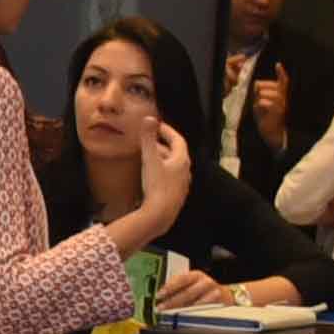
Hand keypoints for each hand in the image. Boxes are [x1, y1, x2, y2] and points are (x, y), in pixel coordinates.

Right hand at [120, 121, 194, 247]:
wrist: (160, 214)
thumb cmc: (157, 185)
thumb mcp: (150, 160)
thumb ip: (148, 139)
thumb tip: (148, 118)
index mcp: (181, 160)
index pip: (178, 140)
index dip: (167, 131)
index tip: (156, 125)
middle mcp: (185, 171)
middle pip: (175, 153)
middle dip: (162, 144)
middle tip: (149, 139)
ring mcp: (181, 184)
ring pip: (172, 166)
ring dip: (161, 158)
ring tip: (147, 155)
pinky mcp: (175, 194)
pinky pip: (170, 177)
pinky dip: (161, 170)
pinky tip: (151, 175)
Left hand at [157, 262, 227, 308]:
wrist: (224, 294)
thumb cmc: (202, 289)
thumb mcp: (191, 284)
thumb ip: (178, 288)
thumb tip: (160, 296)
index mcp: (196, 275)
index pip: (181, 279)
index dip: (169, 287)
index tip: (159, 295)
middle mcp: (205, 282)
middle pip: (187, 292)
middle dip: (172, 301)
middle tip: (161, 308)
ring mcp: (213, 293)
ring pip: (197, 302)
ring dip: (182, 309)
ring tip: (171, 313)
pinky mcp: (218, 304)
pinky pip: (205, 309)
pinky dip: (195, 313)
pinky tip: (186, 316)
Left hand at [251, 61, 290, 135]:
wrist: (272, 133)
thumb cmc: (267, 117)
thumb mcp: (262, 102)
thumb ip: (261, 92)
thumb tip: (257, 83)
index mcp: (281, 94)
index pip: (283, 80)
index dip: (281, 72)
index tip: (278, 64)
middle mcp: (284, 97)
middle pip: (264, 85)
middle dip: (258, 93)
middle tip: (262, 104)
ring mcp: (282, 103)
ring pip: (263, 93)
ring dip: (258, 100)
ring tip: (262, 109)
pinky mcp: (278, 110)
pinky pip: (263, 102)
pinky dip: (259, 107)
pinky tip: (263, 113)